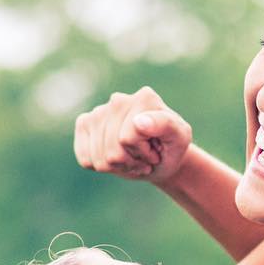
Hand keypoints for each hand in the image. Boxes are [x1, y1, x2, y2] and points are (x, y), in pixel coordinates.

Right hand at [74, 87, 193, 182]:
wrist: (160, 157)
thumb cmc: (171, 146)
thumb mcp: (180, 138)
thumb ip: (165, 125)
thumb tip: (138, 122)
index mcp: (144, 98)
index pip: (128, 138)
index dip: (144, 152)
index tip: (157, 149)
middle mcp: (118, 100)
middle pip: (113, 151)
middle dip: (131, 161)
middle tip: (145, 156)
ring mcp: (98, 111)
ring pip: (100, 158)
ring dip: (119, 166)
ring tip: (133, 157)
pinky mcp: (84, 124)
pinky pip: (86, 159)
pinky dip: (102, 166)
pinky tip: (117, 157)